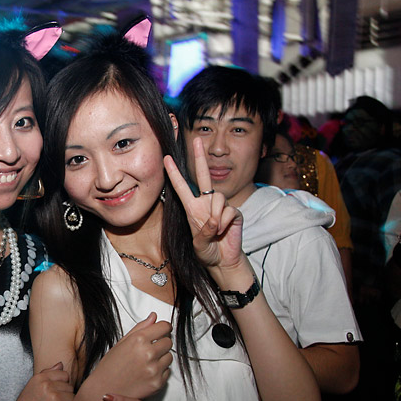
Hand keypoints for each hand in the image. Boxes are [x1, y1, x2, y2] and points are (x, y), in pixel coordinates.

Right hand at [5, 362, 72, 400]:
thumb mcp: (30, 388)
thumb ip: (46, 374)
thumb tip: (61, 363)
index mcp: (39, 378)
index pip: (64, 374)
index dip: (61, 385)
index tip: (53, 394)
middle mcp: (47, 385)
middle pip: (70, 386)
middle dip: (65, 396)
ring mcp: (54, 397)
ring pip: (73, 398)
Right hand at [90, 313, 172, 399]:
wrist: (103, 390)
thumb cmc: (110, 366)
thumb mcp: (121, 342)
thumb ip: (140, 328)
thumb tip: (154, 316)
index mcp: (138, 340)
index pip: (165, 327)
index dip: (163, 328)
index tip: (161, 331)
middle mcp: (148, 354)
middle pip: (169, 342)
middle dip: (161, 343)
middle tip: (149, 350)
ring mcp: (154, 369)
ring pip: (170, 357)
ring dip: (161, 358)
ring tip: (146, 363)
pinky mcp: (158, 383)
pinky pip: (167, 372)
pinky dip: (160, 371)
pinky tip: (146, 373)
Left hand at [164, 139, 244, 274]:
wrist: (223, 261)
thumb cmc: (207, 252)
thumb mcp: (198, 244)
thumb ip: (203, 232)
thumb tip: (213, 220)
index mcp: (192, 208)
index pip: (181, 187)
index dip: (174, 173)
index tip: (166, 158)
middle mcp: (206, 203)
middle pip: (204, 175)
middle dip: (200, 158)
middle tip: (197, 140)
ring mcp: (220, 206)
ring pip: (218, 197)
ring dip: (216, 214)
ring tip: (215, 229)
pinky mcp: (234, 212)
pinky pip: (229, 210)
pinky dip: (225, 221)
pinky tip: (224, 230)